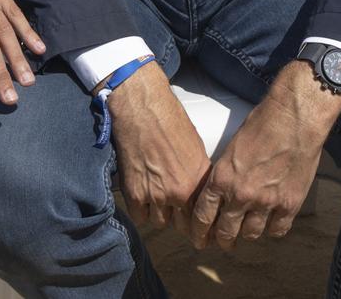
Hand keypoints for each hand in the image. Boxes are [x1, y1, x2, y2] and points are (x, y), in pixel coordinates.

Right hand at [106, 63, 212, 231]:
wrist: (142, 109)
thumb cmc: (170, 120)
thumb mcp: (196, 148)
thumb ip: (198, 175)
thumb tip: (198, 190)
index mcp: (199, 181)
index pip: (204, 217)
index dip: (202, 224)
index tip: (201, 231)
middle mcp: (180, 192)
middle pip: (183, 225)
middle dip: (180, 220)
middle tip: (175, 212)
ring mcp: (156, 196)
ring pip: (161, 222)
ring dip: (159, 213)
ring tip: (156, 197)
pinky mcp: (135, 194)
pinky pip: (140, 217)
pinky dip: (141, 210)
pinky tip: (142, 196)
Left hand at [190, 62, 340, 248]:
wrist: (294, 119)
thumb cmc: (263, 123)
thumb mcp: (232, 146)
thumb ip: (226, 172)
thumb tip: (224, 188)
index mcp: (222, 179)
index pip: (203, 216)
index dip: (199, 231)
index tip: (200, 238)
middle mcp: (241, 195)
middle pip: (226, 231)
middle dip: (222, 240)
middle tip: (224, 242)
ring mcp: (266, 202)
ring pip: (251, 234)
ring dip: (247, 234)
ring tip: (248, 232)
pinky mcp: (289, 204)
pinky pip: (277, 230)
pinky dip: (273, 229)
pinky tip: (272, 224)